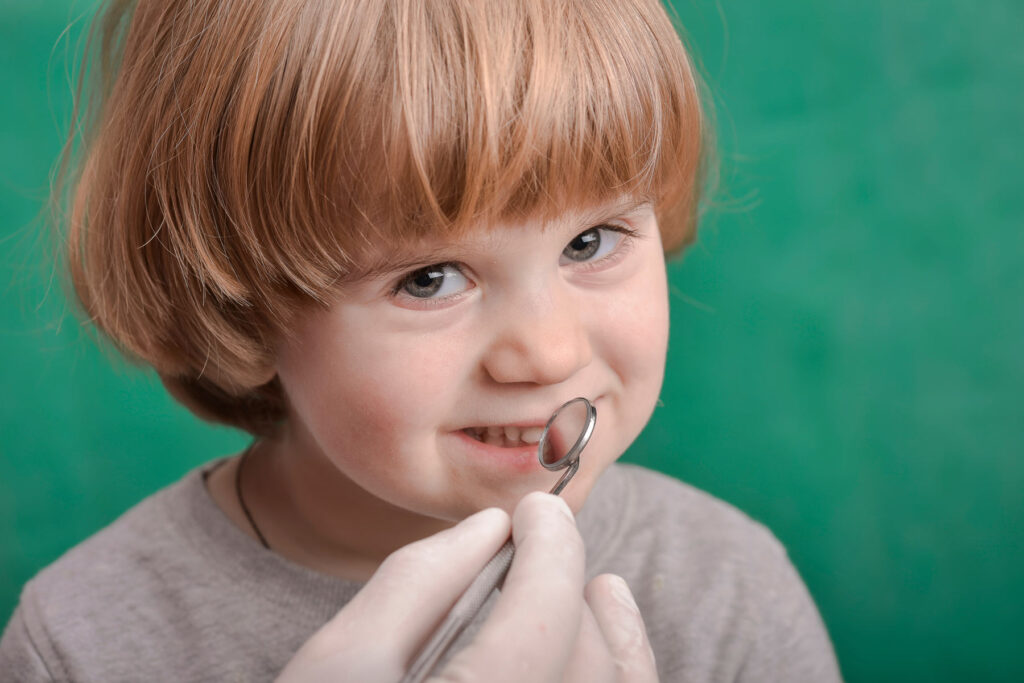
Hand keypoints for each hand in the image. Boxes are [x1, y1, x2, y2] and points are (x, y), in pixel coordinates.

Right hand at [276, 492, 657, 681]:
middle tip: (542, 541)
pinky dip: (617, 682)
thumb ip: (419, 583)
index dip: (552, 544)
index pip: (548, 609)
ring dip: (613, 641)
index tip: (538, 511)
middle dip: (568, 585)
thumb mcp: (340, 665)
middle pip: (584, 658)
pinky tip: (603, 656)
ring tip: (603, 590)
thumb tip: (488, 527)